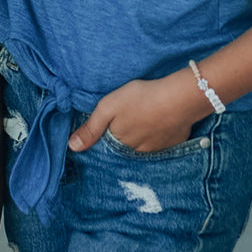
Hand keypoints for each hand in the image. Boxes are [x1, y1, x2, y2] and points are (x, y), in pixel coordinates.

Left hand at [68, 71, 206, 153]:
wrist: (179, 99)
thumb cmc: (140, 99)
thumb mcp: (108, 108)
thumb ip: (91, 128)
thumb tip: (72, 147)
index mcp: (120, 143)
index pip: (108, 146)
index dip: (105, 136)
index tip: (106, 127)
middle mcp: (138, 152)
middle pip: (126, 146)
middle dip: (123, 136)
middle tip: (127, 119)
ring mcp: (158, 149)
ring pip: (144, 145)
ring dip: (141, 135)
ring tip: (142, 118)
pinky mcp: (174, 143)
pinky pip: (161, 142)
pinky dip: (158, 134)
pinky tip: (159, 121)